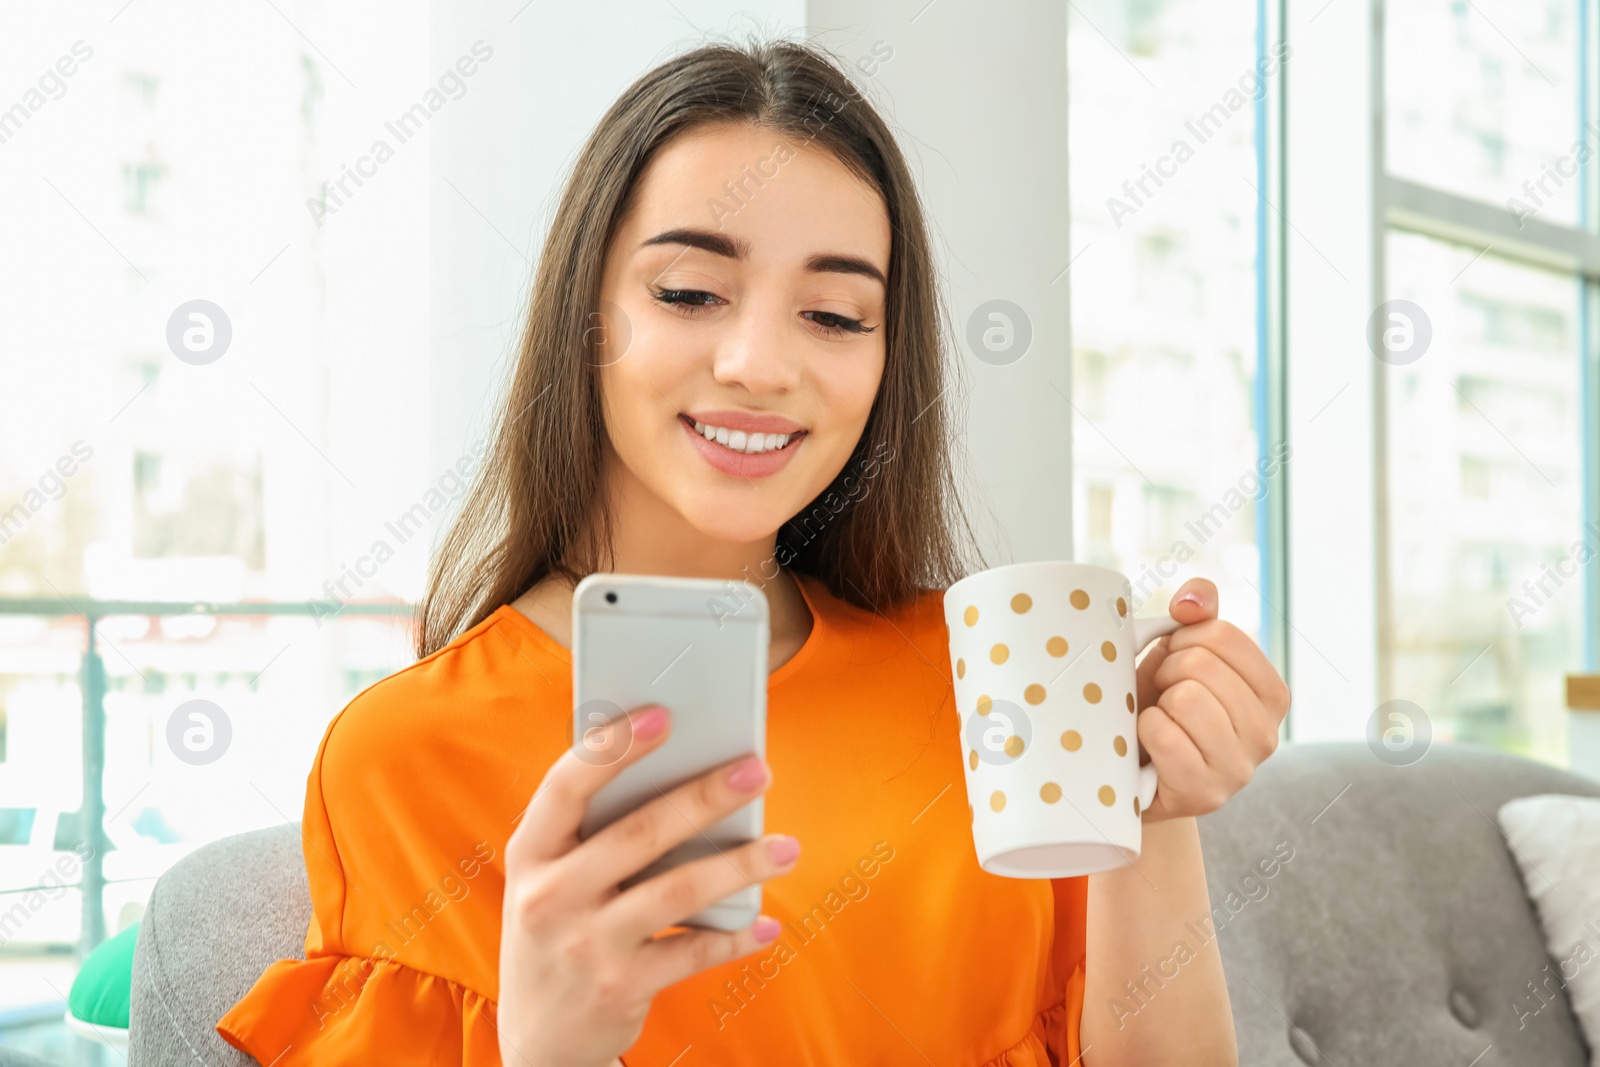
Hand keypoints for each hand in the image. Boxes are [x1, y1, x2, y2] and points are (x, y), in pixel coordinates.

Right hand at [496, 704, 798, 1066]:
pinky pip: (692, 953)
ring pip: (676, 892)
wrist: (539, 1039)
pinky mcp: (621, 988)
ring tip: (786, 847)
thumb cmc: (558, 930)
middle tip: (757, 770)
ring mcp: (585, 945)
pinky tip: (765, 923)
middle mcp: (550, 897)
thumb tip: (680, 770)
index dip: (614, 747)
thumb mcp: (548, 878)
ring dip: (740, 866)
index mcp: (531, 853)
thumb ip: (591, 832)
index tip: (664, 715)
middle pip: (639, 833)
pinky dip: (735, 937)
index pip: (567, 785)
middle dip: (705, 797)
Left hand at [1132, 578, 1290, 821]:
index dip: (1182, 639)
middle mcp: (1268, 734)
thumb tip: (1193, 599)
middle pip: (1201, 664)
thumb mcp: (1180, 654)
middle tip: (1163, 695)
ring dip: (1157, 703)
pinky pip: (1164, 735)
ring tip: (1160, 719)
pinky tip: (1149, 745)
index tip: (1174, 661)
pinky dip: (1144, 731)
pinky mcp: (1205, 793)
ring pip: (1186, 699)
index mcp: (1272, 694)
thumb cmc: (1159, 705)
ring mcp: (1240, 769)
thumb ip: (1197, 615)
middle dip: (1166, 672)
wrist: (1133, 769)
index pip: (1222, 634)